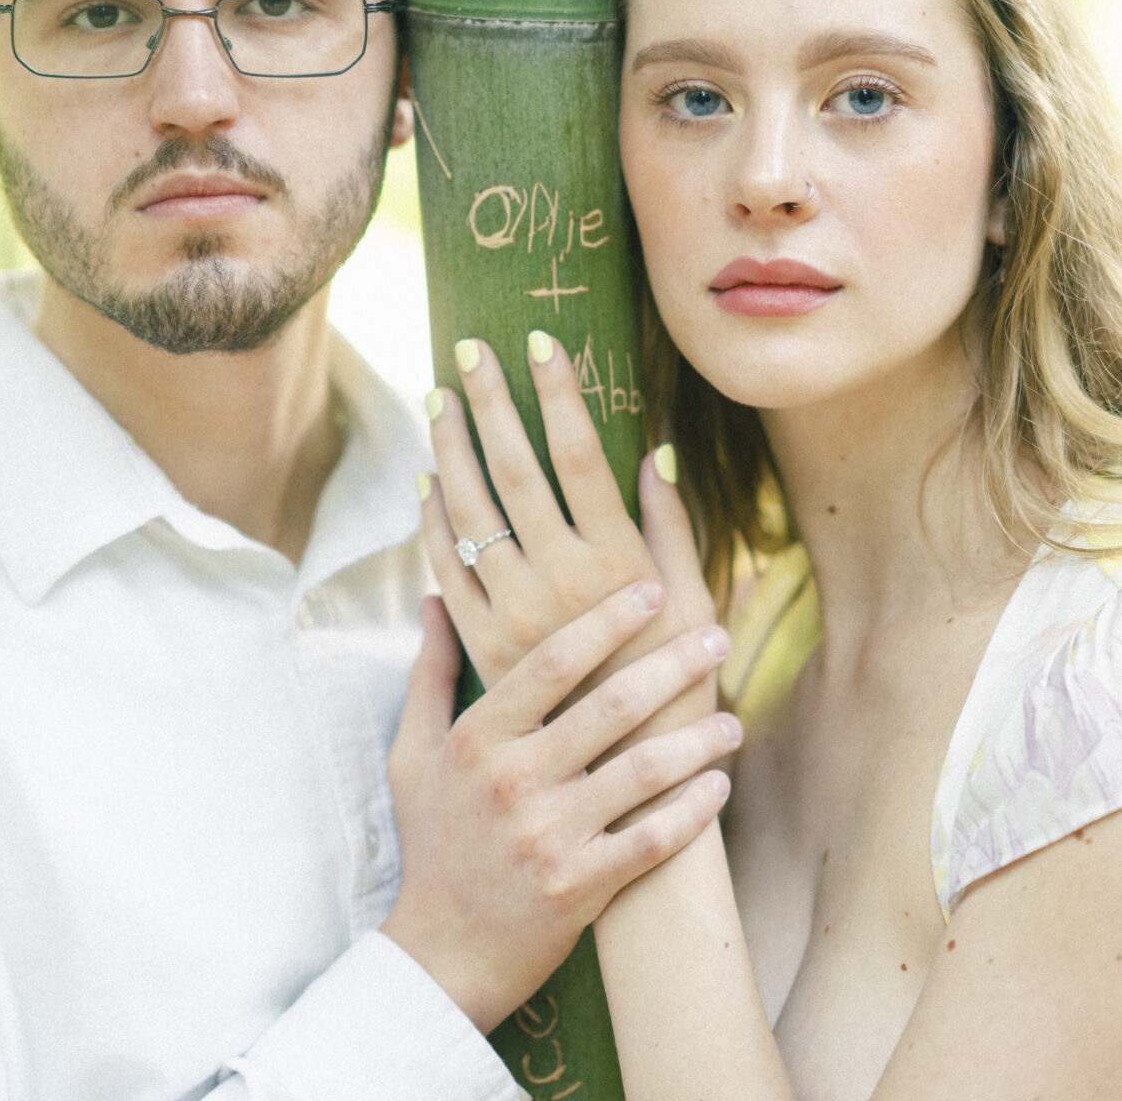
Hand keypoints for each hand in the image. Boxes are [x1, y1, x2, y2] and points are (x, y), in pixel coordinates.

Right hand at [381, 588, 739, 1031]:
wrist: (438, 956)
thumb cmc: (432, 844)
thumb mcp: (413, 754)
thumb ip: (429, 674)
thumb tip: (433, 600)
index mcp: (477, 739)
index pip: (553, 661)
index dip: (608, 619)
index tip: (653, 590)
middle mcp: (513, 780)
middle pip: (613, 705)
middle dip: (675, 665)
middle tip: (718, 638)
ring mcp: (549, 835)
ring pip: (643, 771)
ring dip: (698, 740)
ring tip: (732, 720)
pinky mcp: (580, 887)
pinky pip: (652, 839)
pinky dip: (692, 811)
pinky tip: (719, 787)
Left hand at [419, 331, 717, 691]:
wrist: (628, 779)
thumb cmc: (677, 685)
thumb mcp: (693, 601)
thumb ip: (671, 524)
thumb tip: (658, 449)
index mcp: (617, 564)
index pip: (579, 455)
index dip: (558, 393)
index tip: (540, 342)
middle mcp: (559, 582)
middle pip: (512, 469)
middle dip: (489, 402)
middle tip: (468, 350)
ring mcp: (513, 614)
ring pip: (468, 512)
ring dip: (449, 449)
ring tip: (439, 401)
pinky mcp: (482, 645)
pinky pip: (446, 568)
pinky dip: (433, 520)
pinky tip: (428, 482)